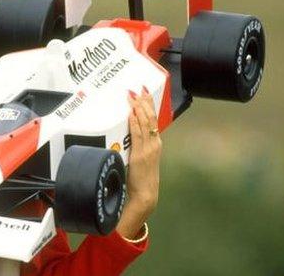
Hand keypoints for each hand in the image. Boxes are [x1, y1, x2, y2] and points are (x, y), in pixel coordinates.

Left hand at [116, 86, 161, 239]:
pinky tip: (131, 113)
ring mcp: (148, 148)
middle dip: (145, 102)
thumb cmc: (141, 179)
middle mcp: (154, 144)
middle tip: (139, 89)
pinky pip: (137, 134)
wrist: (146, 195)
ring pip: (145, 123)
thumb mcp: (143, 160)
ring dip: (139, 108)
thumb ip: (138, 148)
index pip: (153, 120)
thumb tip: (128, 138)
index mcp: (155, 144)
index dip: (149, 106)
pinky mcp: (140, 154)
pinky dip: (135, 122)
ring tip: (133, 96)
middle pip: (150, 118)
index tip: (144, 94)